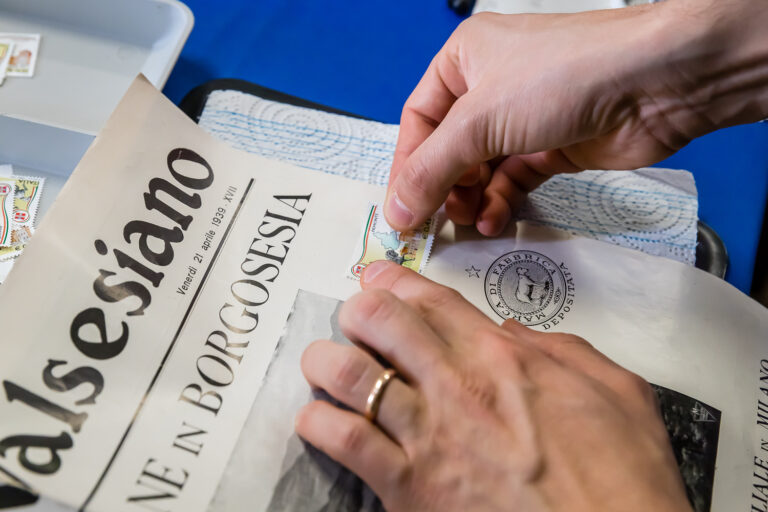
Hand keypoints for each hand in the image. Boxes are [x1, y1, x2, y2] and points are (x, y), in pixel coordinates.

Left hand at [296, 261, 691, 511]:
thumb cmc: (623, 479)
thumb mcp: (617, 392)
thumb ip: (565, 351)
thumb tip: (516, 335)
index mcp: (504, 358)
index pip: (431, 301)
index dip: (393, 282)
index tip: (374, 278)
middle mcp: (457, 385)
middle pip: (381, 323)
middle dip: (357, 311)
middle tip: (354, 319)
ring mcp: (428, 436)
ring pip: (350, 375)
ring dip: (326, 362)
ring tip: (323, 363)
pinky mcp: (408, 488)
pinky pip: (346, 444)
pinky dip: (319, 425)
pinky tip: (316, 420)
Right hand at [384, 0, 767, 235]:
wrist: (655, 83)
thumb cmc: (565, 75)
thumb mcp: (479, 121)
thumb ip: (431, 171)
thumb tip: (395, 212)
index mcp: (463, 61)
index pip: (418, 123)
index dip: (406, 168)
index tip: (400, 210)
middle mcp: (490, 87)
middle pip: (448, 150)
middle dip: (442, 188)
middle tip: (436, 222)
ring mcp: (524, 119)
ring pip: (480, 170)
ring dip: (471, 201)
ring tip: (469, 223)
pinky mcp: (552, 147)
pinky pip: (512, 180)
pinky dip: (501, 202)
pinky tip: (495, 220)